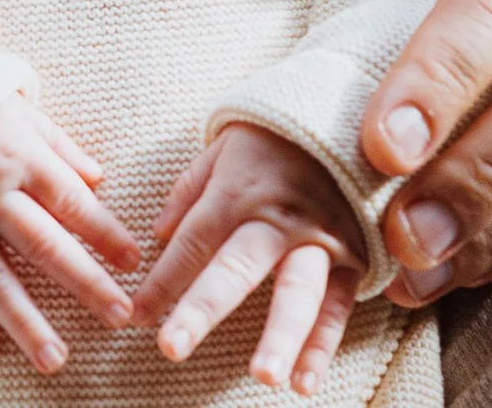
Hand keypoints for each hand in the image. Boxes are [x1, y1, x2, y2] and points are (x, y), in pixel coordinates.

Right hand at [0, 98, 140, 374]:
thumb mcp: (10, 103)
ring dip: (26, 319)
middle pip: (43, 243)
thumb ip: (55, 143)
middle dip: (83, 281)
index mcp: (16, 154)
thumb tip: (97, 178)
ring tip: (55, 359)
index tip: (133, 263)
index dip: (105, 232)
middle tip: (119, 317)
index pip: (71, 200)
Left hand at [130, 124, 364, 392]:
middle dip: (200, 310)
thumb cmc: (278, 134)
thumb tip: (158, 233)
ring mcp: (319, 238)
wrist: (355, 111)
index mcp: (237, 190)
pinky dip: (324, 344)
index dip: (161, 281)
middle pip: (233, 270)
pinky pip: (339, 304)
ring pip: (298, 292)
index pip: (190, 243)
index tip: (135, 316)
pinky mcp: (355, 252)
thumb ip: (191, 189)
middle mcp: (276, 218)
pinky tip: (306, 381)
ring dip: (281, 336)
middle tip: (171, 347)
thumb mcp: (227, 145)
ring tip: (265, 377)